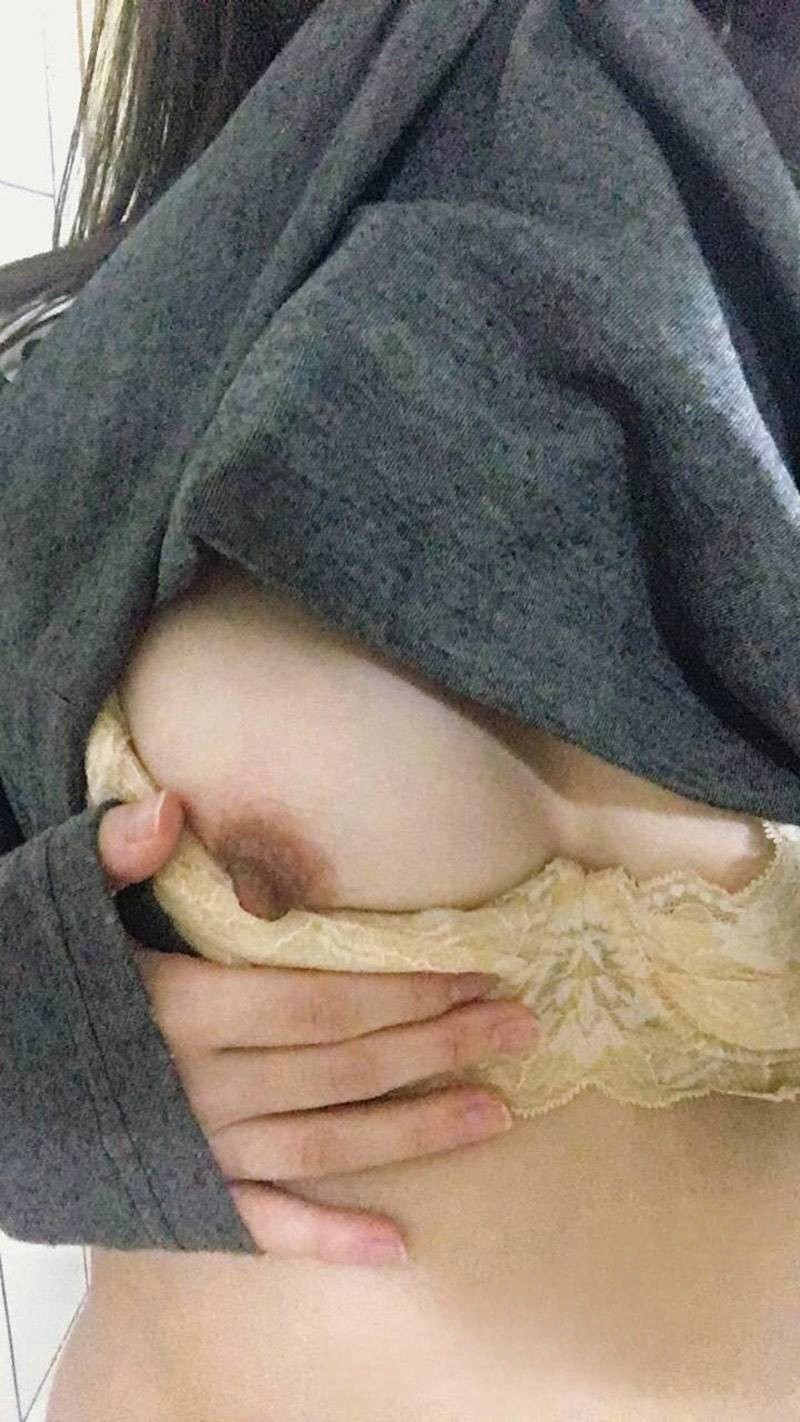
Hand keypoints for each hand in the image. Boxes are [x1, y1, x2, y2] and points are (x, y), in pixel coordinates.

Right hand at [97, 790, 537, 1266]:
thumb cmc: (26, 981)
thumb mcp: (54, 902)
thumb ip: (114, 854)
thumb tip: (170, 804)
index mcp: (181, 1008)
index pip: (319, 1002)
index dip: (401, 991)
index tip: (475, 975)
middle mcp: (200, 1087)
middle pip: (343, 1067)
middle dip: (436, 1046)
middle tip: (521, 1028)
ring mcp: (195, 1151)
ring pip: (325, 1144)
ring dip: (414, 1130)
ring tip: (498, 1112)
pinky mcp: (179, 1197)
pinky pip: (260, 1225)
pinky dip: (324, 1239)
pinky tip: (394, 1247)